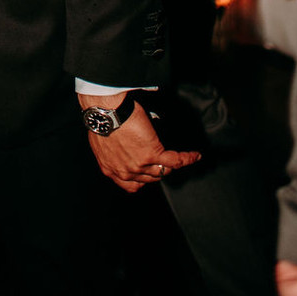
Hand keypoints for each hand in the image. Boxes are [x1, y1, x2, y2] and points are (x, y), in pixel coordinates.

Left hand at [78, 96, 199, 192]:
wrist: (104, 110)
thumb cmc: (102, 118)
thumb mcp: (103, 141)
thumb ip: (114, 150)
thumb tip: (125, 145)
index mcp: (111, 169)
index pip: (132, 184)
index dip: (143, 179)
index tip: (148, 171)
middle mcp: (126, 172)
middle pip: (149, 178)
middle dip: (157, 169)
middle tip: (164, 157)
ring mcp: (140, 165)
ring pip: (162, 170)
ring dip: (172, 165)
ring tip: (181, 157)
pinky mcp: (152, 153)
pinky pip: (174, 160)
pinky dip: (186, 158)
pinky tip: (194, 155)